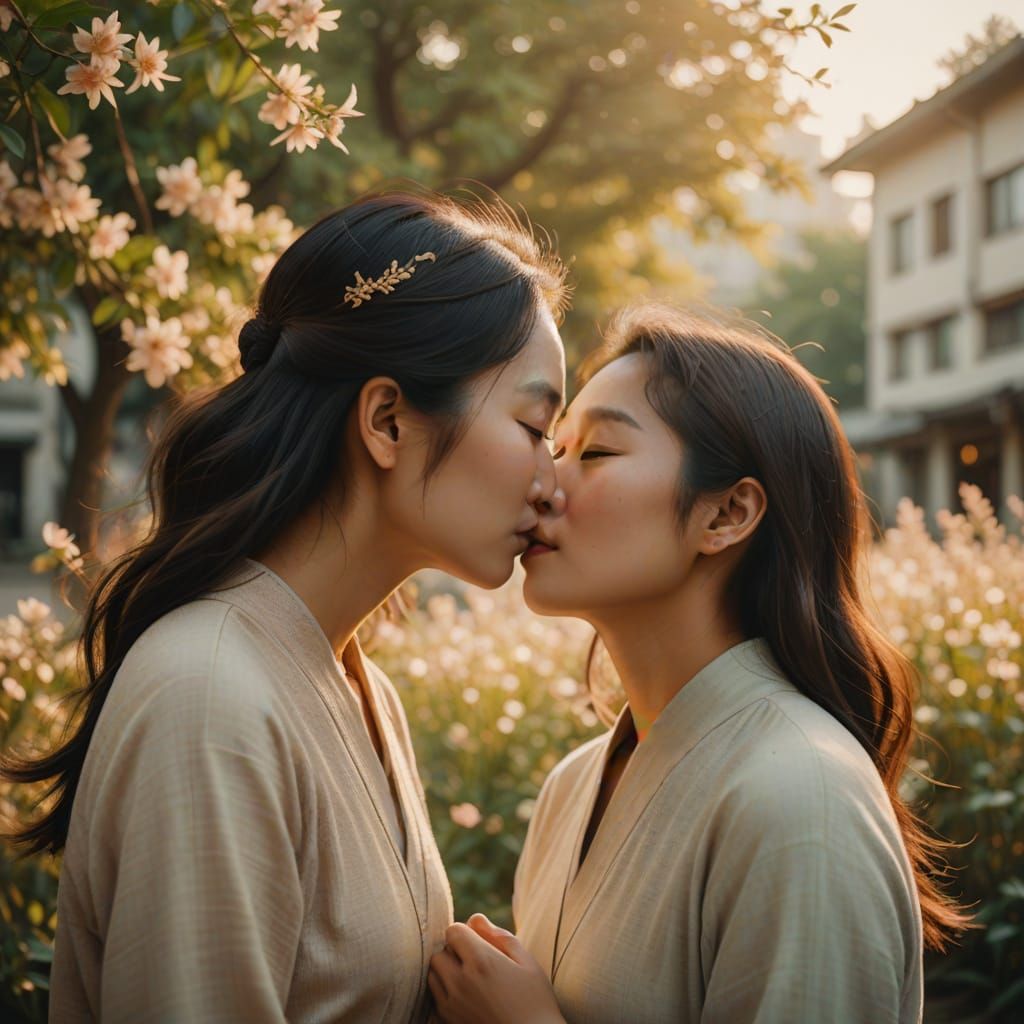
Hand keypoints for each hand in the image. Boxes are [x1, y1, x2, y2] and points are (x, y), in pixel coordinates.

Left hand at [429, 914, 565, 1023]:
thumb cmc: (535, 1002)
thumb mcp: (527, 963)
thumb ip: (499, 936)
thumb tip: (475, 918)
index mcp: (481, 961)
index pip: (453, 930)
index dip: (465, 933)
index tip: (479, 943)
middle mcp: (461, 982)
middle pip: (439, 952)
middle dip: (453, 952)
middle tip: (475, 962)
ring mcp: (452, 1005)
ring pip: (433, 975)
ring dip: (445, 972)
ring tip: (469, 980)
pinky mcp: (448, 1022)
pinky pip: (435, 998)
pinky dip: (444, 993)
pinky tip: (465, 998)